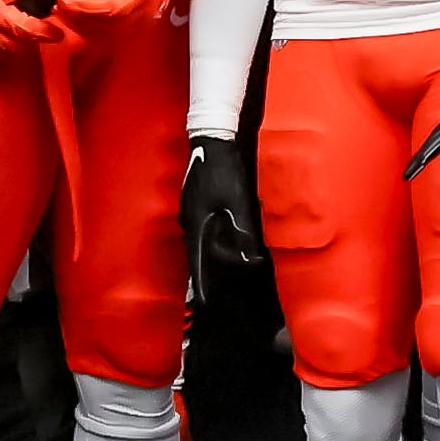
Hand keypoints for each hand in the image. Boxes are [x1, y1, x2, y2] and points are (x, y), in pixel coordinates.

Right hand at [184, 132, 269, 272]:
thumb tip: (251, 255)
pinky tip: (227, 231)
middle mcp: (189, 218)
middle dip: (209, 266)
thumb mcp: (239, 202)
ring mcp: (189, 208)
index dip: (199, 283)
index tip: (200, 302)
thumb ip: (244, 231)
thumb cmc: (224, 170)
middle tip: (218, 283)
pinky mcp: (194, 199)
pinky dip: (214, 233)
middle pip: (198, 249)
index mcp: (196, 222)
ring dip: (214, 247)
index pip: (197, 260)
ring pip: (202, 236)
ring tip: (229, 258)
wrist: (212, 138)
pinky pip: (203, 224)